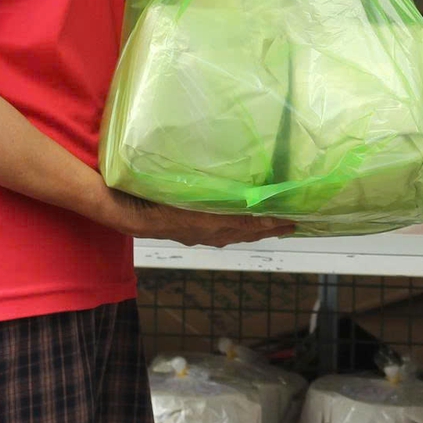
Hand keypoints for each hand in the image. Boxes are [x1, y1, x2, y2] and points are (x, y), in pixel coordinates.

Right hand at [104, 189, 294, 246]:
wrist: (128, 212)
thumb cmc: (156, 196)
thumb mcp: (185, 189)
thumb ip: (211, 190)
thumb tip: (241, 186)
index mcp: (212, 222)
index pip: (250, 222)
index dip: (271, 222)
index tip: (292, 219)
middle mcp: (211, 232)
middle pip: (248, 232)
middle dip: (271, 228)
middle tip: (293, 225)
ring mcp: (201, 235)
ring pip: (236, 235)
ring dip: (256, 231)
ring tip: (273, 226)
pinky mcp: (193, 233)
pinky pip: (223, 234)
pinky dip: (238, 230)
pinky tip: (239, 226)